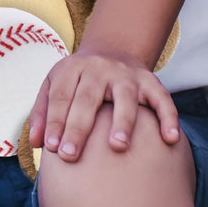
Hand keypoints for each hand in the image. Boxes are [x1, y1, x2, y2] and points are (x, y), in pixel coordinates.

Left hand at [28, 46, 180, 161]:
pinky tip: (170, 138)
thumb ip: (43, 113)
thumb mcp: (55, 85)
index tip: (52, 149)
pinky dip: (168, 116)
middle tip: (70, 156)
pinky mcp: (150, 81)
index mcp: (73, 68)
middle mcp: (100, 69)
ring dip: (122, 120)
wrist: (112, 50)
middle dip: (78, 127)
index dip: (55, 121)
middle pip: (88, 98)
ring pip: (126, 97)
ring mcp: (127, 74)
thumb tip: (37, 143)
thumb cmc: (78, 81)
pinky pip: (162, 98)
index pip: (61, 96)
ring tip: (117, 146)